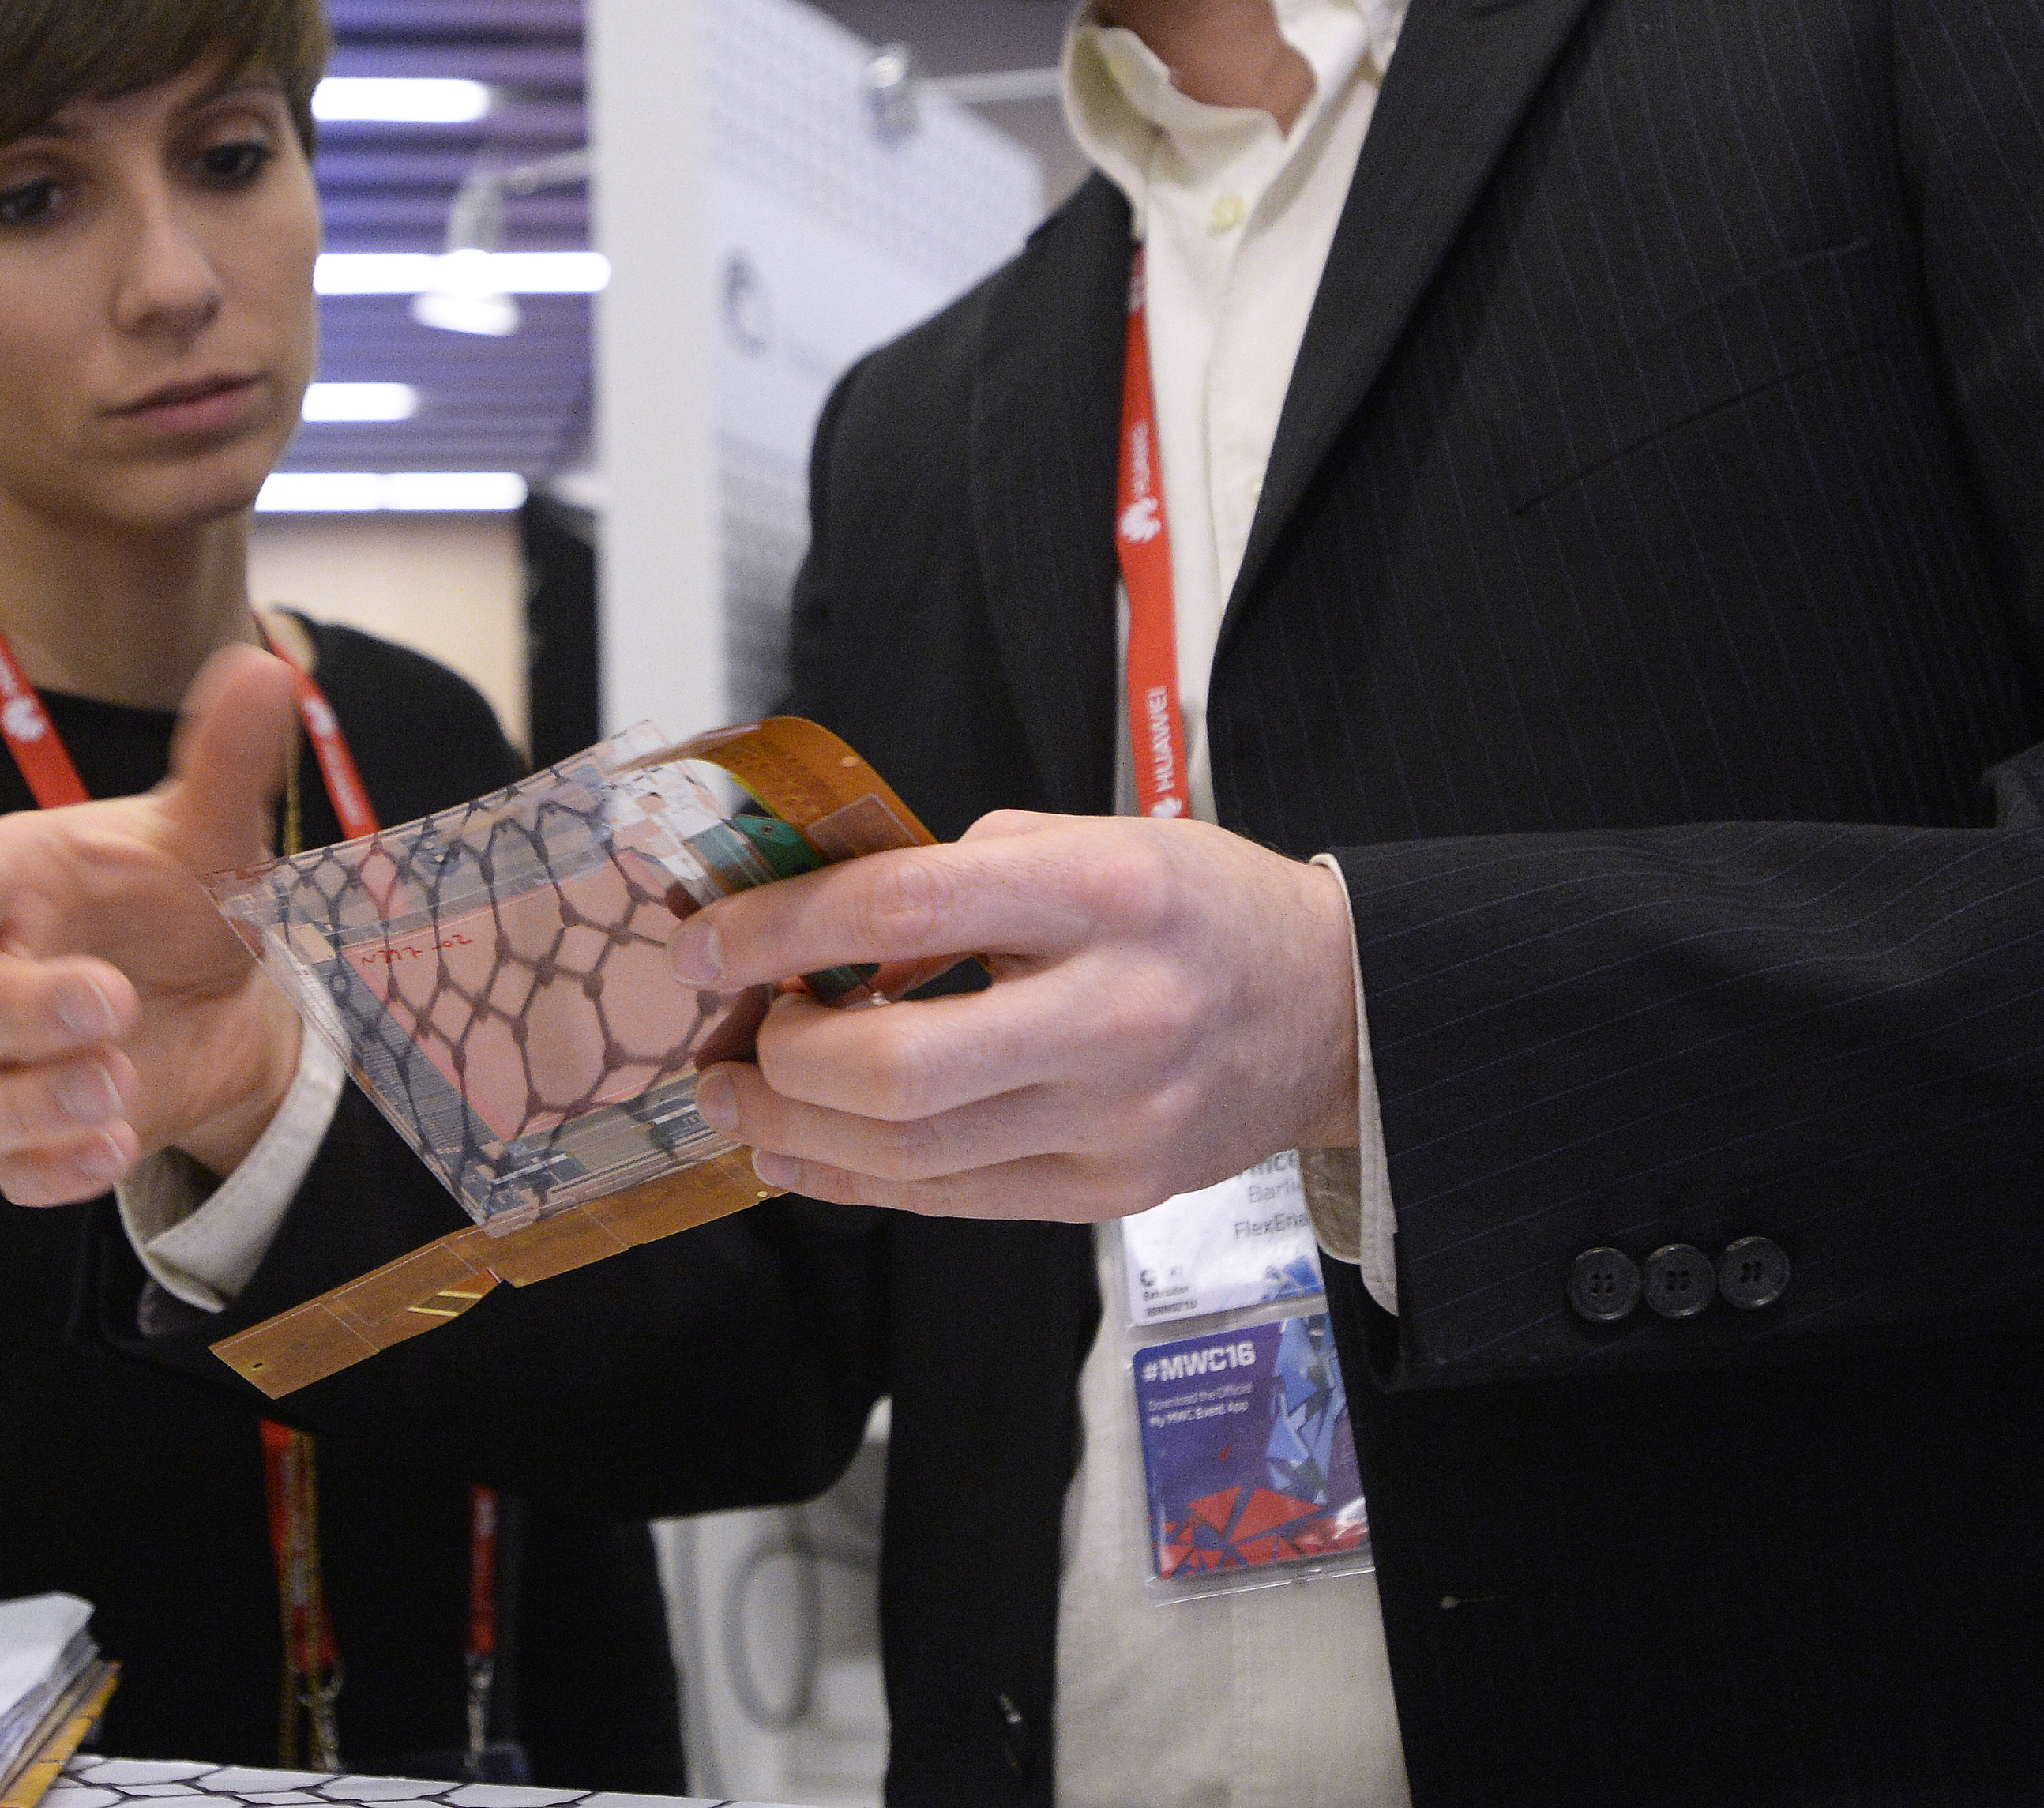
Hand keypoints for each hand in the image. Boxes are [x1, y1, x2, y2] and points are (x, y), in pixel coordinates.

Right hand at [0, 645, 307, 1204]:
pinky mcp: (38, 1133)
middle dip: (28, 1010)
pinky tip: (111, 1151)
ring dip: (34, 1107)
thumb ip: (226, 762)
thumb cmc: (188, 893)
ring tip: (121, 1090)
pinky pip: (9, 1171)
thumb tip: (259, 672)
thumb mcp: (218, 834)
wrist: (226, 992)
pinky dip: (52, 1171)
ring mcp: (6, 1062)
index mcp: (13, 881)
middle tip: (112, 1002)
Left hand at [671, 810, 1360, 1219]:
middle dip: (782, 1057)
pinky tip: (801, 1152)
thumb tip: (817, 931)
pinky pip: (953, 1202)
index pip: (907, 905)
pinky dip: (856, 1180)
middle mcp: (1118, 1012)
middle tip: (729, 1037)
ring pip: (914, 1155)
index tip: (711, 938)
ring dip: (796, 1131)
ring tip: (741, 1097)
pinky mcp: (1113, 1192)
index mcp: (1108, 893)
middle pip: (900, 1065)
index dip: (783, 927)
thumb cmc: (1195, 910)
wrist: (1332, 1008)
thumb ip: (954, 875)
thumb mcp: (1086, 841)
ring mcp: (1118, 1119)